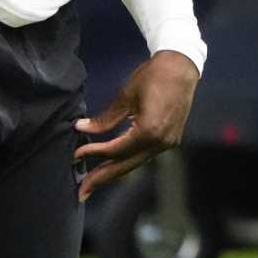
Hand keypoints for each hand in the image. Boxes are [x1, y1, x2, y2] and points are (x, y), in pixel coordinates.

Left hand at [73, 50, 198, 199]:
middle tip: (81, 191)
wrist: (182, 66)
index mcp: (149, 131)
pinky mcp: (170, 139)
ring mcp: (168, 142)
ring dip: (115, 172)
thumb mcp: (126, 96)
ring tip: (94, 181)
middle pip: (126, 165)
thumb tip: (81, 128)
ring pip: (136, 163)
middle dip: (102, 178)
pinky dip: (128, 160)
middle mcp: (160, 142)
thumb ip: (105, 119)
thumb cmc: (153, 76)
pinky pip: (145, 155)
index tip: (76, 154)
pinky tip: (115, 164)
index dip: (94, 153)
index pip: (116, 150)